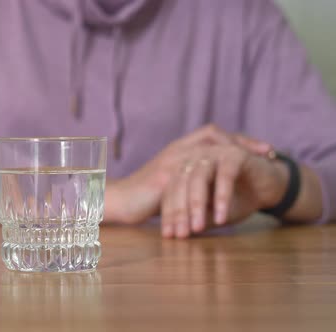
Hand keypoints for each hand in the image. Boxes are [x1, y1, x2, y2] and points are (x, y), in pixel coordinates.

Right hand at [106, 125, 273, 223]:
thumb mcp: (169, 184)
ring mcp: (171, 161)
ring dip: (236, 156)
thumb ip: (189, 180)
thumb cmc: (142, 197)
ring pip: (209, 151)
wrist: (118, 202)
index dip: (238, 139)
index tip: (262, 148)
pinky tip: (236, 183)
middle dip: (244, 142)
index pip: (212, 134)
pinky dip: (219, 177)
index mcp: (178, 150)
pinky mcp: (167, 176)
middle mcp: (176, 150)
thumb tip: (211, 186)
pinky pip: (198, 172)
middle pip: (215, 135)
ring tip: (258, 164)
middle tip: (267, 153)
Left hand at [160, 143, 287, 238]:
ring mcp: (214, 153)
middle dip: (180, 212)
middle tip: (181, 235)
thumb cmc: (237, 200)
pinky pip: (225, 176)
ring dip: (197, 205)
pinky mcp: (235, 154)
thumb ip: (196, 218)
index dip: (169, 215)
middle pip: (180, 184)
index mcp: (185, 169)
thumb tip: (179, 233)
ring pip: (199, 179)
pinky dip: (222, 198)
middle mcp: (196, 158)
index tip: (169, 236)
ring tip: (198, 228)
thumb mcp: (213, 214)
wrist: (269, 187)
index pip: (171, 192)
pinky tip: (221, 218)